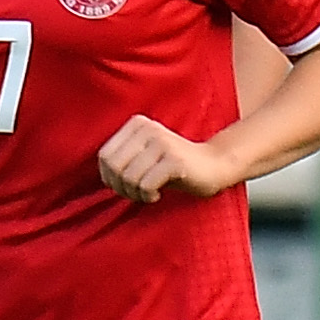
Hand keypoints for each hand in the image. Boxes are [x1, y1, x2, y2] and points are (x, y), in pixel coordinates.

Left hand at [97, 115, 240, 202]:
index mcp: (137, 124)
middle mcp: (148, 129)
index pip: (105, 156)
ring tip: (148, 194)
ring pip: (129, 177)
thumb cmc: (175, 166)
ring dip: (135, 194)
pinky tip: (158, 195)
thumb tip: (103, 176)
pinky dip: (148, 195)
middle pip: (114, 166)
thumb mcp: (145, 156)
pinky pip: (146, 184)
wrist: (216, 165)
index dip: (110, 178)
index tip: (126, 186)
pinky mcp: (175, 159)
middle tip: (136, 194)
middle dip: (121, 187)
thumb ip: (123, 158)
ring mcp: (162, 143)